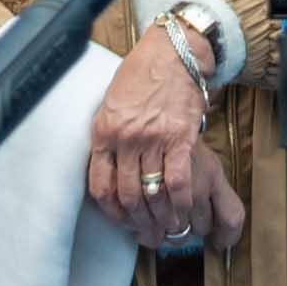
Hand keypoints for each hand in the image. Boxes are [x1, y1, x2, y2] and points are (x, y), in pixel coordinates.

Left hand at [88, 23, 223, 251]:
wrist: (171, 52)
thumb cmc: (139, 77)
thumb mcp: (110, 105)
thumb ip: (108, 137)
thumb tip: (109, 168)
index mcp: (104, 133)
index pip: (101, 186)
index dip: (112, 212)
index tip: (123, 222)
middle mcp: (126, 139)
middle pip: (129, 195)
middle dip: (141, 222)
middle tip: (150, 234)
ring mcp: (153, 139)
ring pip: (153, 192)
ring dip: (163, 217)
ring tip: (170, 227)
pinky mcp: (180, 137)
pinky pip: (179, 180)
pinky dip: (182, 201)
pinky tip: (185, 209)